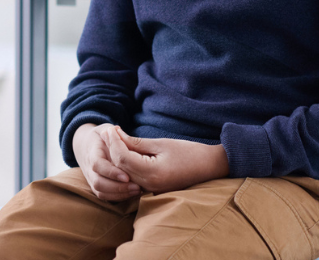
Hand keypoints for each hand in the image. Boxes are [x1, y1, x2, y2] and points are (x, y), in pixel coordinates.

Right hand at [72, 123, 142, 200]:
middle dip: (118, 187)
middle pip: (98, 182)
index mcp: (92, 152)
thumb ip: (114, 133)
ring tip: (137, 191)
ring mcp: (91, 178)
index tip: (127, 176)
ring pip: (100, 192)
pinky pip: (104, 196)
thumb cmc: (102, 136)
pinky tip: (132, 194)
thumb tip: (119, 131)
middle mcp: (89, 168)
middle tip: (137, 187)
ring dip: (119, 194)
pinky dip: (118, 198)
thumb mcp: (107, 129)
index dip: (111, 172)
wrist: (86, 145)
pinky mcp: (96, 186)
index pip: (97, 164)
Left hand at [103, 126, 229, 193]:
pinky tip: (124, 151)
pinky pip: (133, 177)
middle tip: (108, 132)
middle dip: (112, 149)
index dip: (114, 143)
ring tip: (114, 139)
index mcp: (152, 174)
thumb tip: (117, 136)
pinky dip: (126, 164)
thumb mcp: (161, 144)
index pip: (122, 159)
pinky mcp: (154, 189)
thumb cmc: (189, 152)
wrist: (210, 166)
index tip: (110, 129)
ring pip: (125, 174)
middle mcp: (149, 185)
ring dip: (117, 157)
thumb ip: (137, 143)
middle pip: (120, 168)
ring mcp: (151, 189)